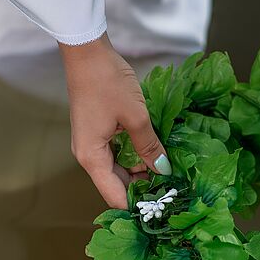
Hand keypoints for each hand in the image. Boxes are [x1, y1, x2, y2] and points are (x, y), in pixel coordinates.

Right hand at [59, 34, 171, 208]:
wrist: (87, 52)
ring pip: (119, 169)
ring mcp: (92, 144)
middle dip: (143, 189)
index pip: (114, 196)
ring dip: (141, 172)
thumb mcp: (136, 116)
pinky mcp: (97, 132)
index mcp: (92, 158)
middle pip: (116, 185)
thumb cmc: (107, 82)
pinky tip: (155, 152)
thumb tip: (163, 170)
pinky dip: (135, 156)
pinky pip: (117, 154)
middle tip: (172, 188)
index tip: (162, 206)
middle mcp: (88, 156)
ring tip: (169, 171)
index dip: (138, 205)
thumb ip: (149, 146)